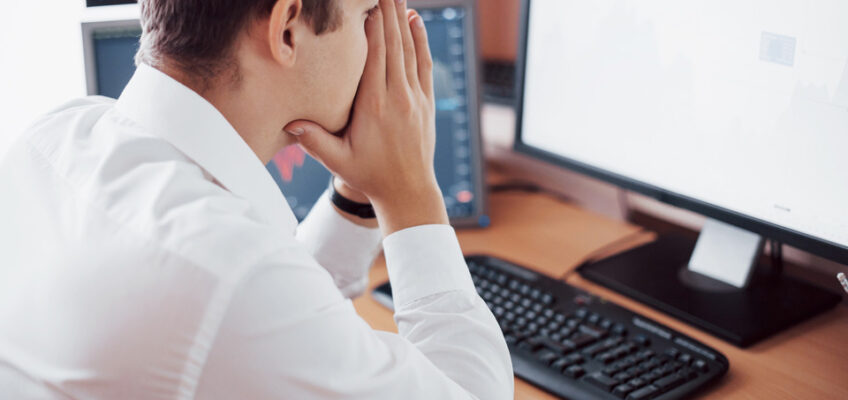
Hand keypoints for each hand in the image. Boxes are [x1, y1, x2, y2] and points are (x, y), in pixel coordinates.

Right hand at [285, 0, 447, 234]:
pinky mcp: (426, 102)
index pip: (375, 55)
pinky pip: (423, 64)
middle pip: (393, 43)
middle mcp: (397, 96)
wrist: (408, 192)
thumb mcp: (338, 161)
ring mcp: (415, 98)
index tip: (367, 3)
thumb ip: (314, 141)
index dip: (372, 25)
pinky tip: (415, 22)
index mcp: (374, 105)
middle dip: (387, 11)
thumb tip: (288, 124)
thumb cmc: (370, 176)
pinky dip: (420, 40)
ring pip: (409, 49)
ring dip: (402, 18)